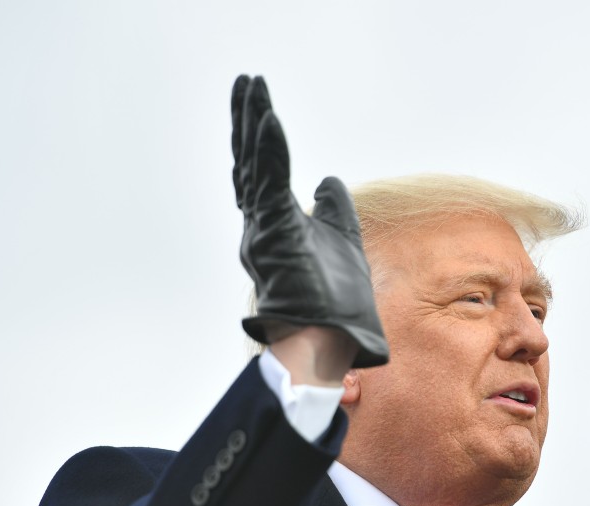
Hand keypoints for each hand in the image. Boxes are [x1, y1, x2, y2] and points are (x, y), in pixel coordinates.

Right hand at [231, 74, 388, 367]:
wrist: (336, 340)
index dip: (257, 139)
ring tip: (253, 86)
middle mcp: (260, 230)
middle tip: (246, 81)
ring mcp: (262, 235)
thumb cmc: (337, 302)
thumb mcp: (344, 242)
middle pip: (249, 165)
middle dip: (246, 122)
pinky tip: (270, 121)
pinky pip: (269, 187)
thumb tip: (327, 181)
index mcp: (275, 229)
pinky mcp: (274, 239)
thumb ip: (334, 210)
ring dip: (253, 125)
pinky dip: (269, 152)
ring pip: (253, 169)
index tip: (257, 103)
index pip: (260, 175)